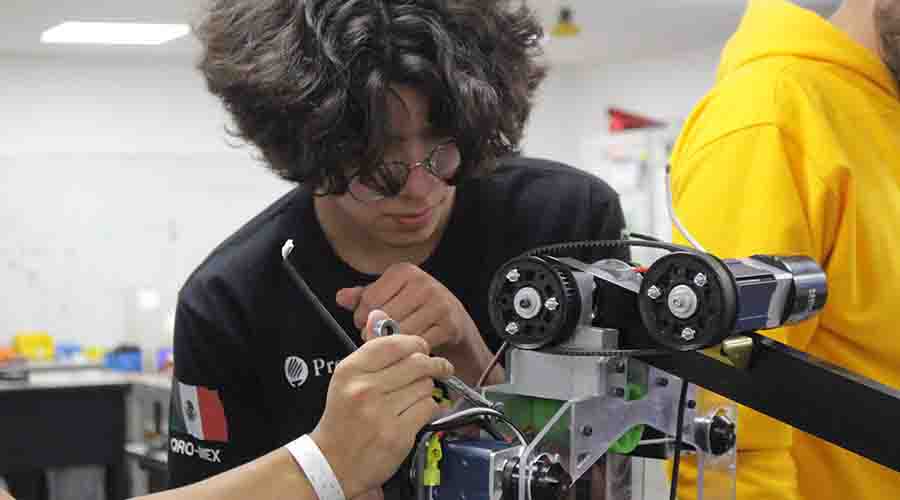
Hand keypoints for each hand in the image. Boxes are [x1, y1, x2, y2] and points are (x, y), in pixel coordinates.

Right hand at [310, 310, 453, 499]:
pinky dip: (427, 409)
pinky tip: (414, 413)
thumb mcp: (347, 378)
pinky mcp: (398, 434)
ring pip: (425, 386)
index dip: (415, 342)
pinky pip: (428, 408)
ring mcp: (382, 413)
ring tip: (414, 396)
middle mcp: (365, 389)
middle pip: (417, 363)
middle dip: (433, 363)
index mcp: (351, 371)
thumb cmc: (342, 419)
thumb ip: (368, 347)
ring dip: (426, 389)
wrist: (332, 463)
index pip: (394, 344)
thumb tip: (379, 314)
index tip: (422, 347)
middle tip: (440, 366)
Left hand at [336, 263, 480, 355]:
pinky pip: (417, 344)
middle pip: (384, 317)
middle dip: (375, 332)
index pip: (369, 299)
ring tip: (391, 342)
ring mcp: (438, 304)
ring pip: (400, 333)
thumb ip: (363, 296)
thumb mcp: (388, 295)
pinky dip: (409, 351)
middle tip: (377, 336)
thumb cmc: (414, 306)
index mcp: (404, 271)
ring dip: (391, 344)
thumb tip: (340, 297)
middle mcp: (423, 283)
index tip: (365, 323)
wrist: (454, 320)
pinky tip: (408, 348)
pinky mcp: (449, 325)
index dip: (361, 316)